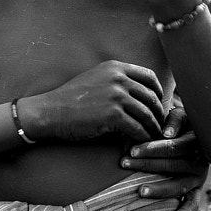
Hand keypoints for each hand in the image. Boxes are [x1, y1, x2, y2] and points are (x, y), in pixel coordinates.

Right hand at [19, 60, 164, 143]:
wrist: (51, 111)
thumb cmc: (70, 99)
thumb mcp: (95, 78)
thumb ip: (115, 80)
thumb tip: (134, 90)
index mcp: (115, 67)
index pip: (148, 76)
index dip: (158, 91)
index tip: (158, 103)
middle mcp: (118, 79)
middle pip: (150, 97)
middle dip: (158, 113)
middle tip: (159, 124)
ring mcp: (116, 96)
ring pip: (146, 114)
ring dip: (152, 128)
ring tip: (153, 136)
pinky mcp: (113, 115)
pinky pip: (136, 128)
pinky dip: (142, 137)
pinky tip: (142, 143)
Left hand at [119, 104, 208, 210]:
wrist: (200, 135)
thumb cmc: (184, 124)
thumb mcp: (182, 115)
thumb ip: (174, 120)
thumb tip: (166, 134)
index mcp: (196, 143)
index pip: (173, 147)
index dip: (152, 149)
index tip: (132, 150)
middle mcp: (199, 162)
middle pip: (172, 166)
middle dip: (146, 165)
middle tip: (124, 163)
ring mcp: (199, 178)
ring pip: (179, 186)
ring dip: (159, 190)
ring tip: (140, 191)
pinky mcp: (197, 190)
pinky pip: (193, 204)